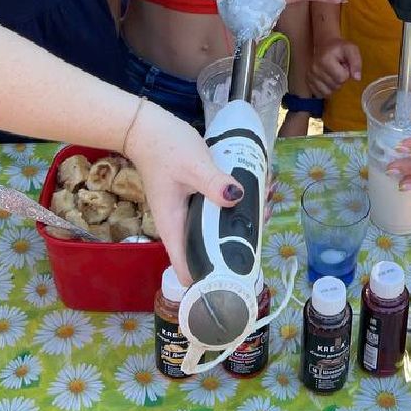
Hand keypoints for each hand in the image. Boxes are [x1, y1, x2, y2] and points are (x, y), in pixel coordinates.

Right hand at [125, 102, 243, 285]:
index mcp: (173, 228)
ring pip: (214, 231)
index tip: (236, 278)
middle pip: (206, 252)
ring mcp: (187, 214)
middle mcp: (180, 227)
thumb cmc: (164, 148)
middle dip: (234, 248)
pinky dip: (232, 207)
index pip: (187, 270)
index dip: (209, 281)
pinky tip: (251, 194)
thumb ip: (213, 183)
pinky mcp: (194, 200)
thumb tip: (237, 198)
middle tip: (261, 230)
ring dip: (237, 225)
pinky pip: (215, 211)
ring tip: (263, 208)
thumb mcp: (192, 165)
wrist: (147, 128)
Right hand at [308, 37, 360, 96]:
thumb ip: (356, 63)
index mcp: (325, 60)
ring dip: (333, 85)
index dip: (346, 73)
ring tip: (333, 73)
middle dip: (340, 79)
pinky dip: (326, 89)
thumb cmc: (339, 48)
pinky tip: (327, 79)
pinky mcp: (308, 81)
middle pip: (335, 86)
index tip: (343, 65)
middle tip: (338, 68)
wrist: (325, 45)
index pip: (341, 78)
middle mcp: (314, 69)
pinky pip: (320, 94)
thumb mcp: (351, 50)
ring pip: (328, 92)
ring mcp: (310, 76)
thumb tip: (357, 78)